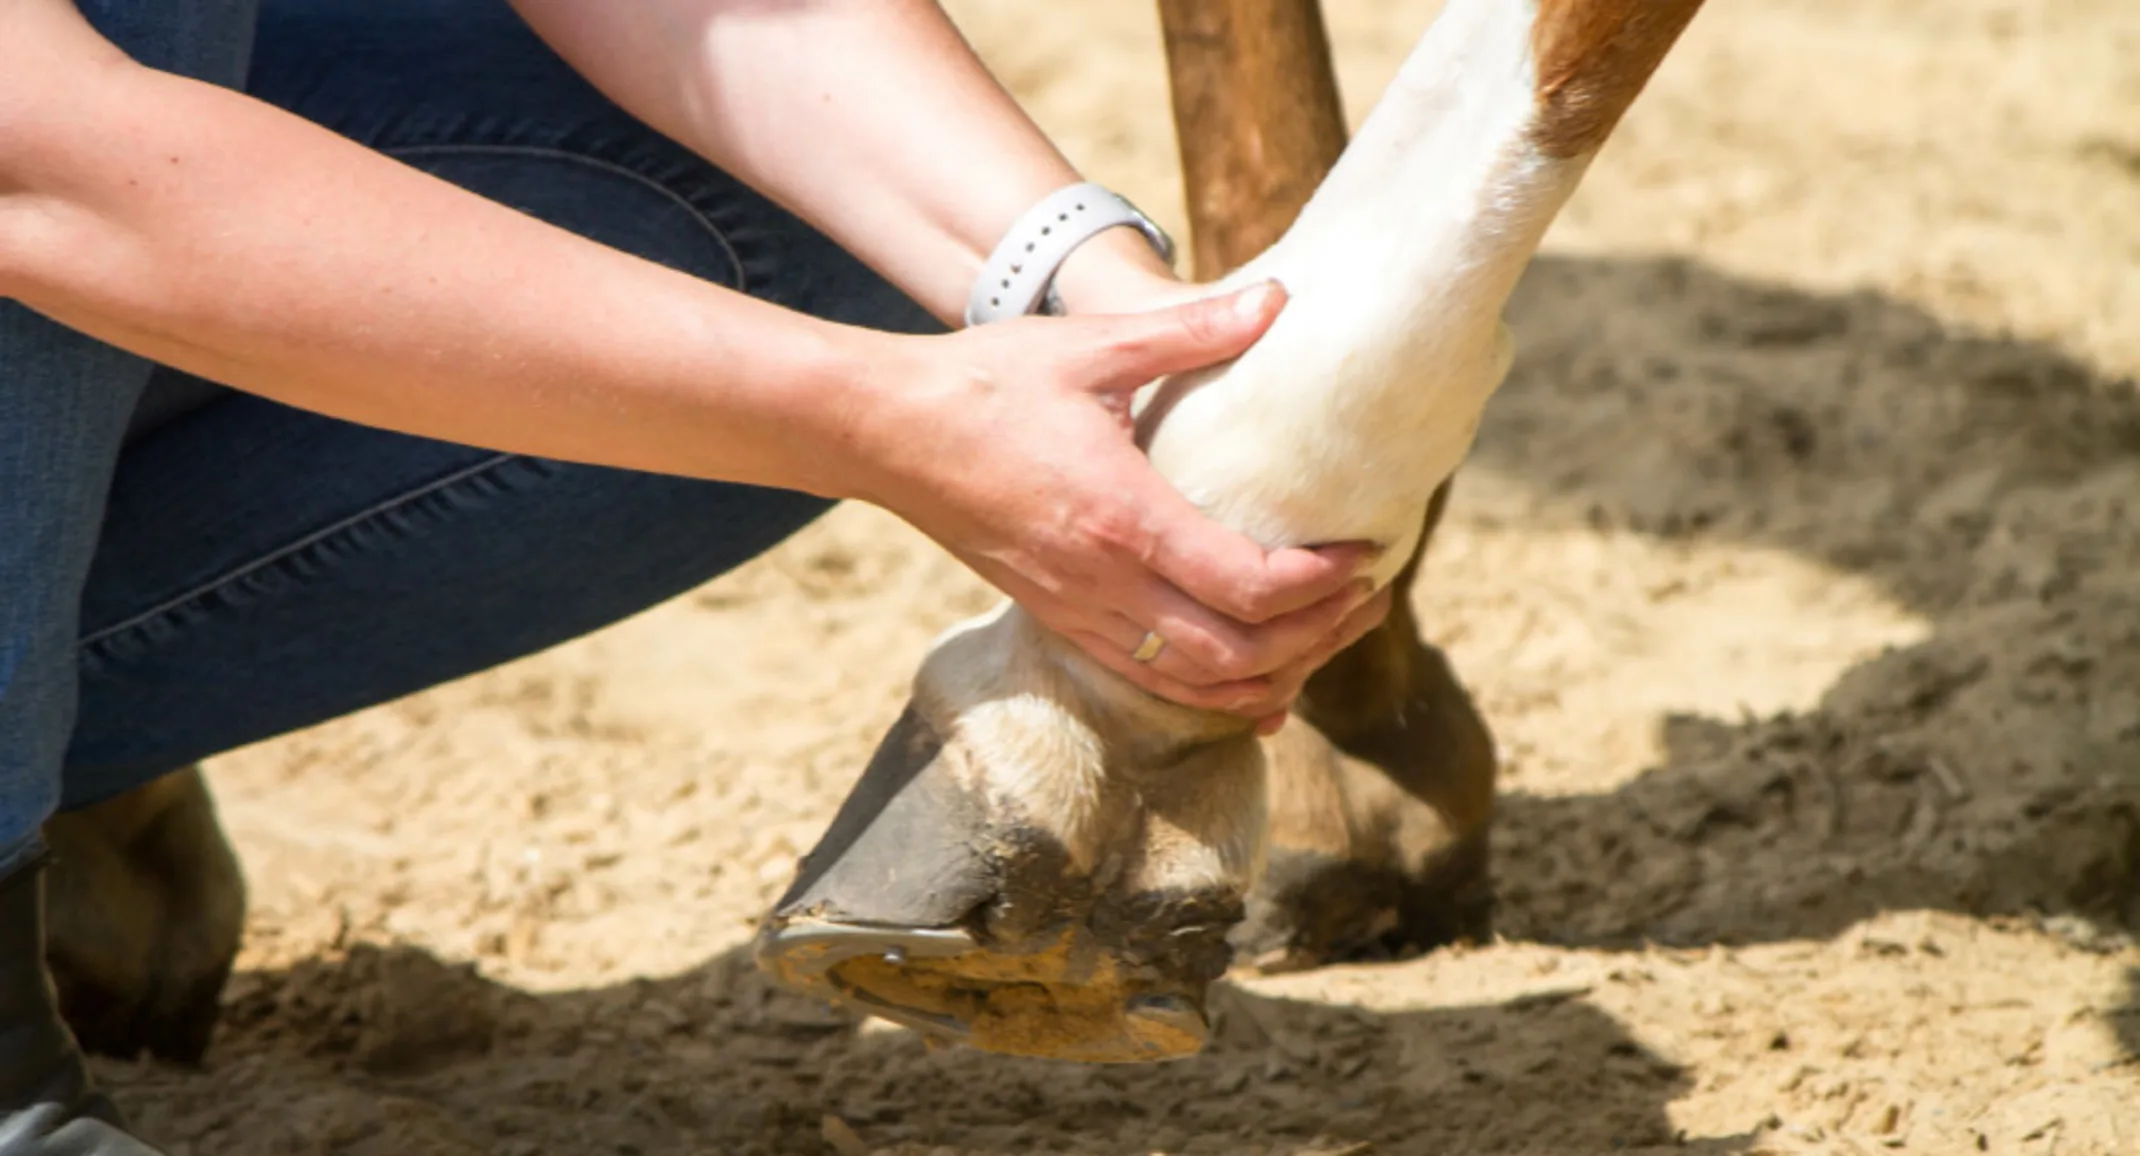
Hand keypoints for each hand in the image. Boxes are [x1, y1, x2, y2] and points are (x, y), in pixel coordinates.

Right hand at [843, 281, 1390, 729]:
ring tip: (1329, 636)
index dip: (1323, 584)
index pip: (1249, 586)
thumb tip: (1280, 299)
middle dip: (1320, 636)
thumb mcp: (1090, 346)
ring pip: (1198, 686)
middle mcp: (1104, 584)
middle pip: (1238, 654)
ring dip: (1276, 675)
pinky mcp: (1058, 622)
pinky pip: (1152, 684)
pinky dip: (1216, 695)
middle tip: (1372, 596)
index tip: (1367, 553)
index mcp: (1122, 517)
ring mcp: (1077, 613)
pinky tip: (1258, 686)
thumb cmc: (985, 382)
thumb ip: (1191, 330)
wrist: (885, 432)